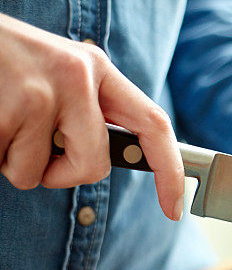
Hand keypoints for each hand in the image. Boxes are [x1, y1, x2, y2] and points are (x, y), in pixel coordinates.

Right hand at [0, 14, 183, 219]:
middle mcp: (76, 77)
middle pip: (93, 167)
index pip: (154, 126)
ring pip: (37, 174)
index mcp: (95, 68)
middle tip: (32, 147)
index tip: (176, 207)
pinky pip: (3, 165)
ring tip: (0, 116)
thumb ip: (85, 110)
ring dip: (12, 160)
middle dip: (61, 174)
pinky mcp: (8, 110)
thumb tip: (102, 160)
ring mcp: (41, 93)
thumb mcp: (54, 73)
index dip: (170, 172)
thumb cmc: (2, 62)